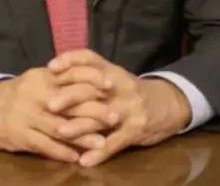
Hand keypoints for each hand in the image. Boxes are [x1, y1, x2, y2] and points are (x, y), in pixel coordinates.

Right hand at [0, 68, 110, 162]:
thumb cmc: (19, 95)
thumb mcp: (37, 81)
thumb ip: (60, 81)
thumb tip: (92, 81)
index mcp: (41, 78)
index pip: (70, 75)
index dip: (91, 79)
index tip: (111, 86)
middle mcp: (33, 94)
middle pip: (69, 102)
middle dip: (94, 110)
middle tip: (115, 117)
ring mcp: (25, 115)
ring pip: (59, 126)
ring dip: (82, 136)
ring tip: (102, 142)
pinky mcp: (18, 135)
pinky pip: (44, 145)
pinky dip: (62, 152)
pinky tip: (76, 157)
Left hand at [47, 50, 192, 166]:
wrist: (169, 103)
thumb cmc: (131, 92)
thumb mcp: (114, 78)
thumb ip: (90, 77)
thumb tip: (54, 76)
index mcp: (112, 71)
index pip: (90, 59)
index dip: (70, 60)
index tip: (51, 67)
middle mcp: (120, 86)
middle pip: (93, 88)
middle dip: (70, 96)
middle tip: (50, 105)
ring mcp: (130, 108)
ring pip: (102, 116)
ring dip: (80, 125)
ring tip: (61, 132)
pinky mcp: (137, 129)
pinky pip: (116, 142)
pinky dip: (100, 153)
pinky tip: (84, 160)